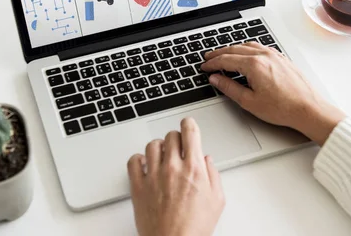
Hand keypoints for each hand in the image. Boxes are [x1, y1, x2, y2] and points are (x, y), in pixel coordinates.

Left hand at [127, 118, 224, 235]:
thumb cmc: (194, 229)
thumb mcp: (217, 201)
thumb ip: (214, 175)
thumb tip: (207, 161)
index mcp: (194, 168)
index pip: (189, 131)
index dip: (189, 124)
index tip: (188, 125)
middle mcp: (172, 167)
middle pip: (170, 136)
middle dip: (176, 138)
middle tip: (178, 147)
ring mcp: (153, 175)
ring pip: (152, 145)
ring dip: (159, 147)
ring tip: (162, 155)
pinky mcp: (138, 186)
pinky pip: (133, 161)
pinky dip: (138, 159)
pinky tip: (145, 165)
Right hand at [201, 43, 345, 144]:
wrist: (308, 109)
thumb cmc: (283, 108)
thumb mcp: (249, 101)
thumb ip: (229, 87)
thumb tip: (216, 79)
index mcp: (254, 65)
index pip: (226, 60)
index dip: (212, 63)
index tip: (205, 67)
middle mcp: (264, 56)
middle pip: (235, 49)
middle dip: (219, 53)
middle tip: (208, 57)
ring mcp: (274, 55)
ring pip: (247, 46)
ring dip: (233, 49)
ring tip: (224, 54)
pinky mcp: (282, 58)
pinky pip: (260, 47)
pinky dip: (247, 49)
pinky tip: (245, 54)